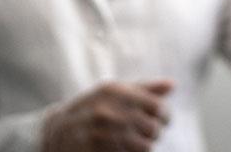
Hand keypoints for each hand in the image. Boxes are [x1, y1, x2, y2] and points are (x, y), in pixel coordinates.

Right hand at [42, 80, 173, 151]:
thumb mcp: (114, 92)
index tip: (162, 119)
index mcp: (115, 91)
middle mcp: (109, 111)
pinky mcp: (98, 150)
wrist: (57, 131)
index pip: (157, 106)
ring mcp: (102, 133)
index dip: (165, 115)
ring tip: (134, 140)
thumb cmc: (93, 107)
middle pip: (153, 129)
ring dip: (144, 146)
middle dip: (154, 132)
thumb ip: (144, 88)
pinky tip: (123, 148)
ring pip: (144, 147)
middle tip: (146, 131)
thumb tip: (172, 84)